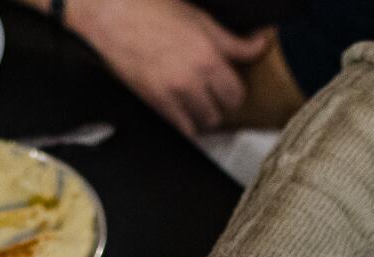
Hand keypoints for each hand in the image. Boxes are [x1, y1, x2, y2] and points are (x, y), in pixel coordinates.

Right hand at [66, 0, 269, 134]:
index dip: (233, 91)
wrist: (114, 18)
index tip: (228, 87)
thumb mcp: (200, 19)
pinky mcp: (155, 103)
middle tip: (211, 94)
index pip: (236, 94)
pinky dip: (183, 123)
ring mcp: (173, 94)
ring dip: (201, 116)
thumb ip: (231, 41)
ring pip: (201, 124)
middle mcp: (193, 80)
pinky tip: (180, 110)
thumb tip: (260, 44)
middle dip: (218, 105)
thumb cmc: (152, 11)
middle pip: (220, 113)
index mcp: (209, 57)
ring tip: (195, 103)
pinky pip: (179, 128)